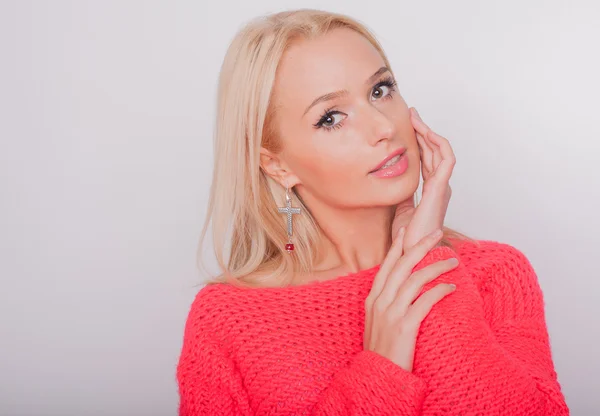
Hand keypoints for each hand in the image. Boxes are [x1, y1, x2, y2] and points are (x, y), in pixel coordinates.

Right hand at [364, 227, 457, 371]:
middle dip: (420, 246)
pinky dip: (439, 291)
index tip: (406, 230)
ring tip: (452, 260)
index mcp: (372, 299)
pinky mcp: (404, 326)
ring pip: (415, 280)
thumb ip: (387, 302)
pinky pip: (425, 302)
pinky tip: (451, 286)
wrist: (378, 376)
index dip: (397, 246)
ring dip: (436, 266)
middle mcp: (380, 302)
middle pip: (402, 266)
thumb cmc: (381, 350)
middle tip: (436, 232)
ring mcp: (391, 313)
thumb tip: (403, 286)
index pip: (386, 265)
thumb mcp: (377, 322)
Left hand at [392, 107, 455, 249]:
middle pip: (434, 152)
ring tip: (416, 118)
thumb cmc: (409, 237)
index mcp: (431, 191)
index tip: (409, 126)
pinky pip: (446, 160)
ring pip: (441, 151)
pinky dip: (438, 144)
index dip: (420, 141)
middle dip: (423, 131)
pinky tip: (426, 132)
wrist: (413, 254)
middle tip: (412, 113)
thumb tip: (393, 178)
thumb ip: (401, 192)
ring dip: (430, 133)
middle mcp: (439, 187)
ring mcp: (442, 187)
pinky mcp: (441, 189)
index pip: (427, 159)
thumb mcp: (400, 208)